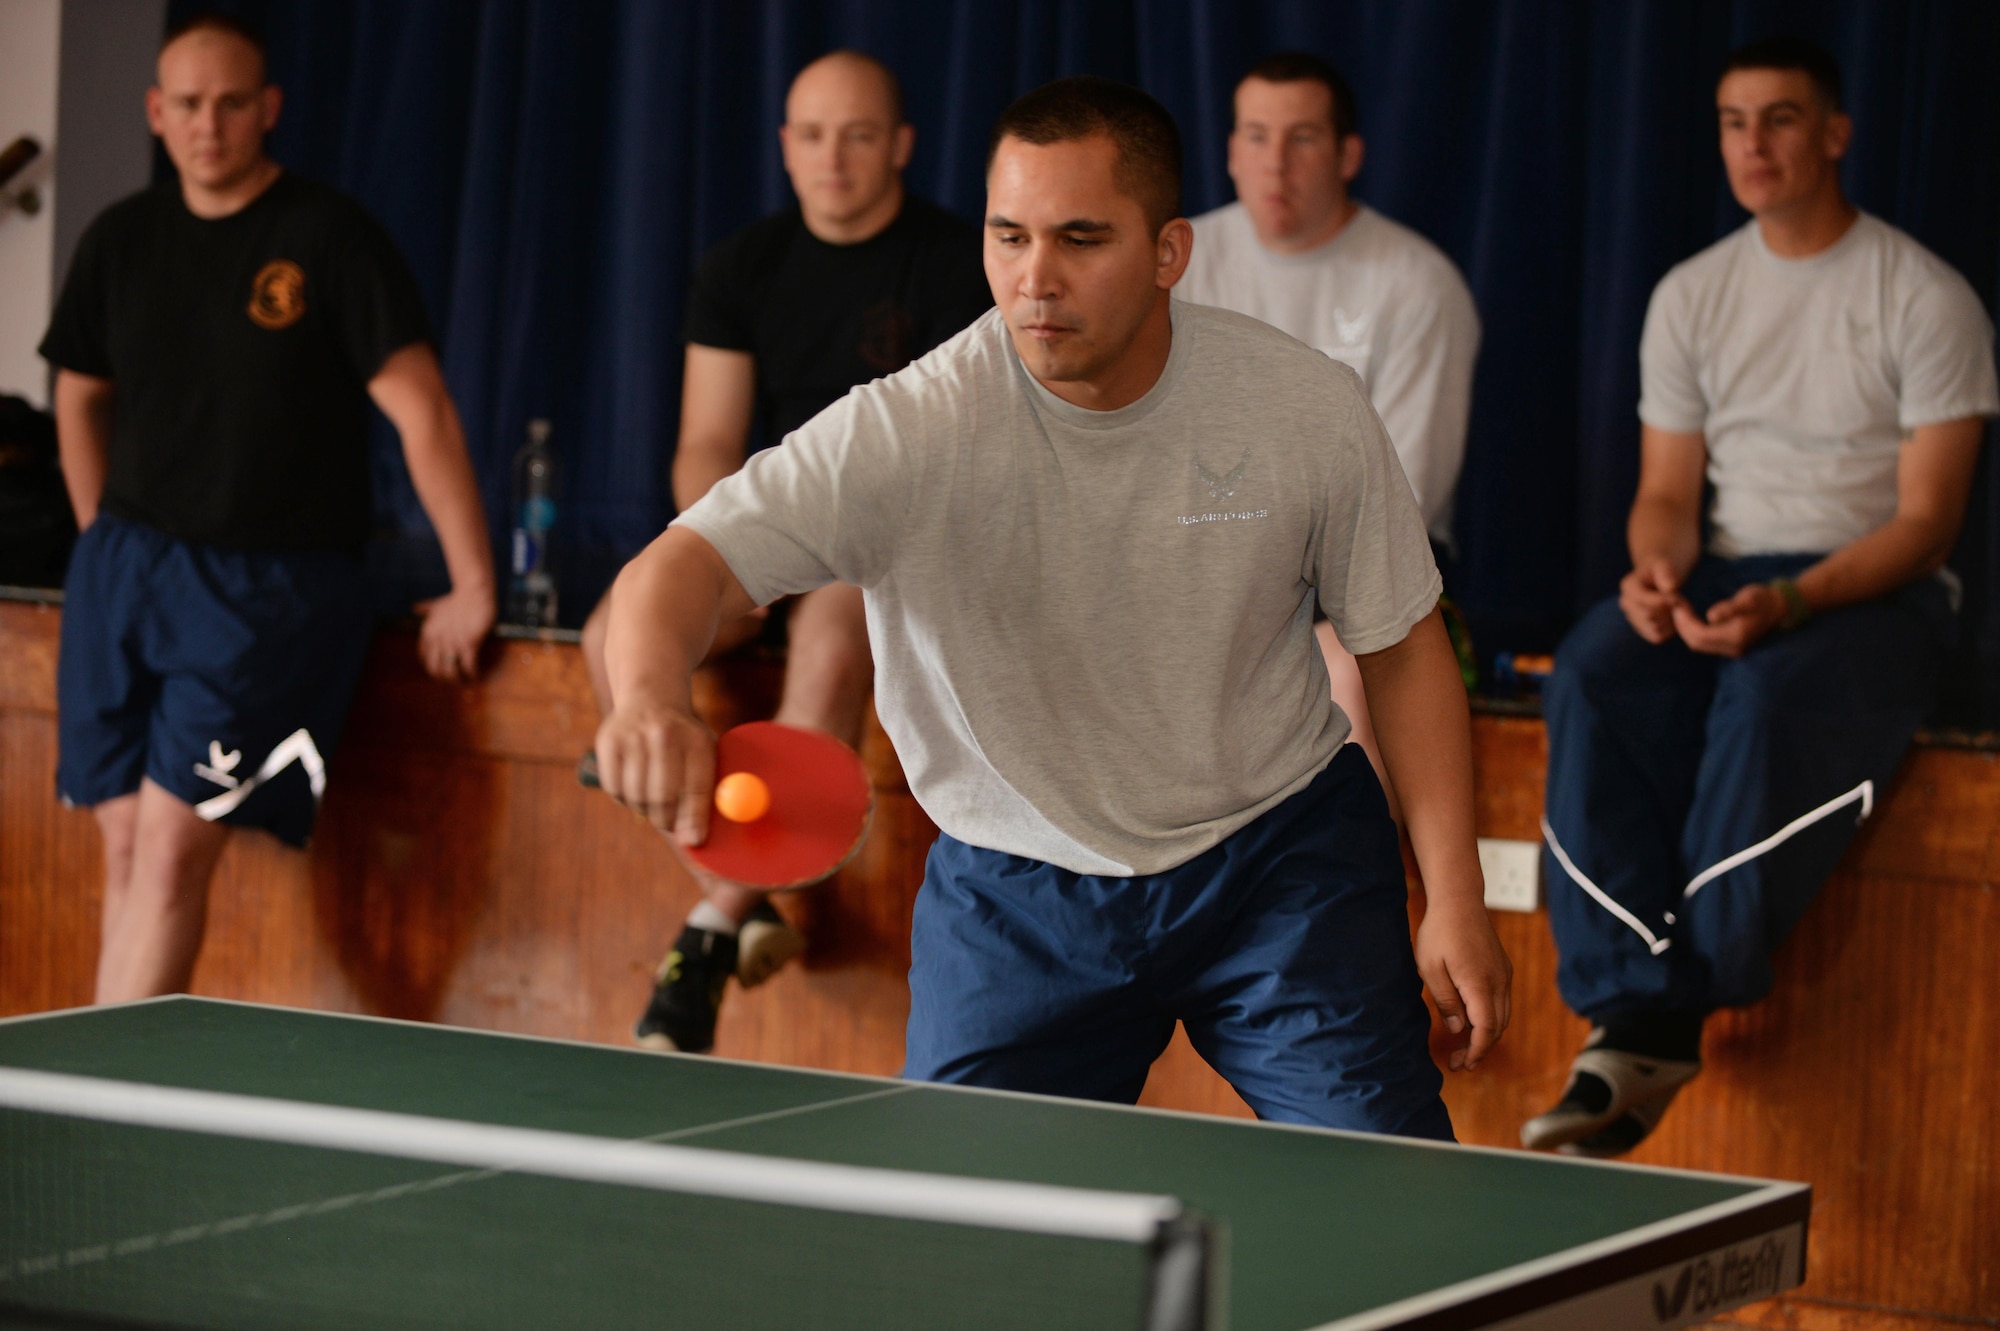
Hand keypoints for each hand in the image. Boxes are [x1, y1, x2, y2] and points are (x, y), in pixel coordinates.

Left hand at [414, 583, 494, 680]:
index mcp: (427, 632)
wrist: (473, 591)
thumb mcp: (437, 604)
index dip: (432, 667)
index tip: (440, 671)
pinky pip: (468, 666)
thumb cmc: (457, 598)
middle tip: (453, 682)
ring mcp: (452, 643)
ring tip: (465, 682)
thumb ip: (425, 608)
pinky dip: (472, 674)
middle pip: (435, 669)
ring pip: (451, 671)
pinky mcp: (469, 643)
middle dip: (444, 678)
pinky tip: (476, 676)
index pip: (424, 657)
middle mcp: (437, 640)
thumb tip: (414, 607)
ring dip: (458, 680)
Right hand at [594, 700, 716, 844]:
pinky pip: (614, 788)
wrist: (651, 699)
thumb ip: (703, 794)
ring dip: (644, 809)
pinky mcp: (608, 742)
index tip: (693, 842)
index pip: (698, 787)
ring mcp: (634, 737)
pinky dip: (624, 797)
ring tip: (651, 799)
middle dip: (666, 820)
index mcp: (696, 741)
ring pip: (636, 796)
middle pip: (663, 796)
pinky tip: (633, 783)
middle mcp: (665, 735)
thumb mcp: (703, 755)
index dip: (695, 819)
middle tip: (668, 825)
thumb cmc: (683, 740)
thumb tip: (694, 840)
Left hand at [1414, 894, 1511, 1070]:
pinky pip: (1502, 1002)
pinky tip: (1473, 1023)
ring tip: (1465, 1049)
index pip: (1486, 1029)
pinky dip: (1491, 1019)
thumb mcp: (1431, 969)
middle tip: (1459, 1063)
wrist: (1459, 901)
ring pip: (1503, 1016)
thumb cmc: (1440, 933)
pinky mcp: (1502, 969)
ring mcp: (1503, 975)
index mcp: (1480, 984)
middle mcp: (1498, 982)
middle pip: (1498, 1027)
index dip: (1476, 1051)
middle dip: (1480, 1049)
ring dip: (1487, 1036)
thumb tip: (1459, 1028)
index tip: (1463, 1065)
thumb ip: (1446, 1001)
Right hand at [1617, 558, 1687, 643]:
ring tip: (1675, 606)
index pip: (1643, 601)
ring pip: (1654, 628)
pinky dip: (1669, 629)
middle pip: (1649, 616)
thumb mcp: (1665, 565)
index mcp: (1628, 586)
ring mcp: (1633, 619)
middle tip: (1680, 600)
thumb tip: (1670, 589)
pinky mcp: (1643, 630)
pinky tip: (1672, 617)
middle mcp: (1626, 604)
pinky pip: (1658, 636)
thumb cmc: (1662, 570)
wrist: (1659, 579)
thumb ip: (1666, 574)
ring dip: (1670, 619)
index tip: (1677, 596)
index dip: (1663, 601)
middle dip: (1667, 610)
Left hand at [1672, 583, 1782, 657]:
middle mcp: (1733, 647)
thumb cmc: (1762, 599)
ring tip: (1681, 611)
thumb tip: (1711, 616)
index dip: (1685, 622)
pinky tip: (1691, 618)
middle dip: (1682, 626)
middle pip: (1697, 643)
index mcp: (1735, 636)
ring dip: (1687, 630)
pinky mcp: (1731, 646)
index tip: (1677, 606)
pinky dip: (1694, 631)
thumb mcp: (1748, 600)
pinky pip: (1706, 643)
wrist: (1779, 607)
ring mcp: (1732, 649)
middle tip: (1675, 608)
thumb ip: (1730, 608)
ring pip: (1699, 644)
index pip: (1700, 635)